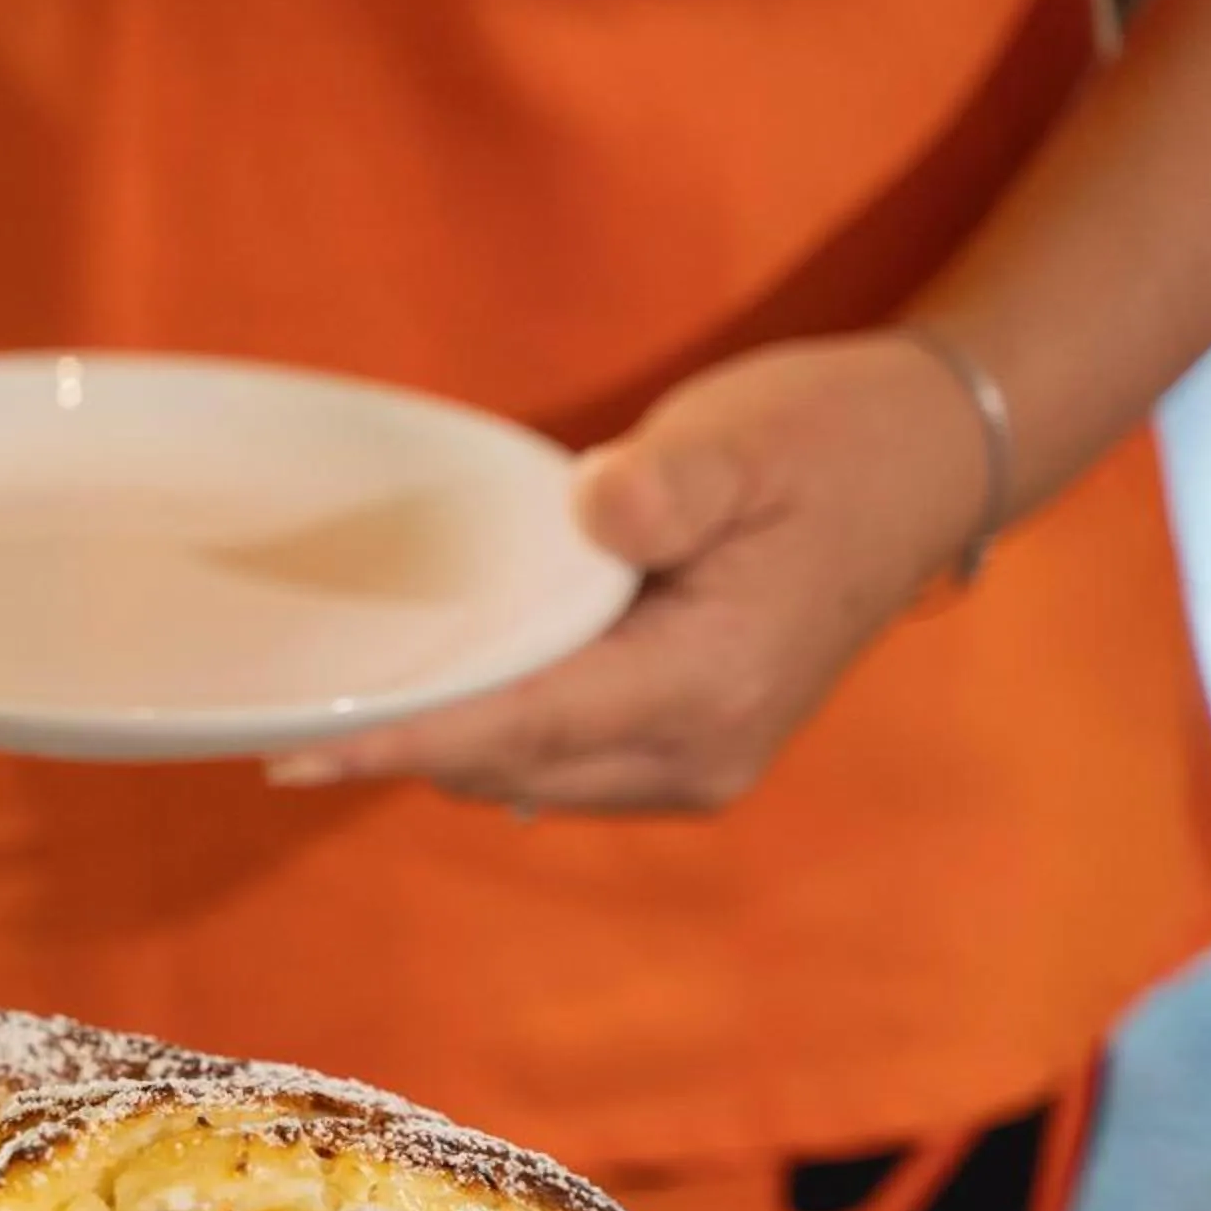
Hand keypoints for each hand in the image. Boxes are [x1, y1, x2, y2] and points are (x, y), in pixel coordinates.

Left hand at [266, 333, 996, 813]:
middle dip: (401, 742)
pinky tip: (447, 680)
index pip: (519, 725)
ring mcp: (696, 767)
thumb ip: (668, 483)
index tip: (293, 754)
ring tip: (353, 688)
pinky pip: (554, 763)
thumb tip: (600, 512)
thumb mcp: (747, 435)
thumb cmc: (826, 439)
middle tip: (286, 706)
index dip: (400, 741)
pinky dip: (495, 731)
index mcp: (709, 680)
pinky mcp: (685, 756)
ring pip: (521, 775)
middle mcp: (701, 751)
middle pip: (505, 764)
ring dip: (447, 738)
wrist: (924, 467)